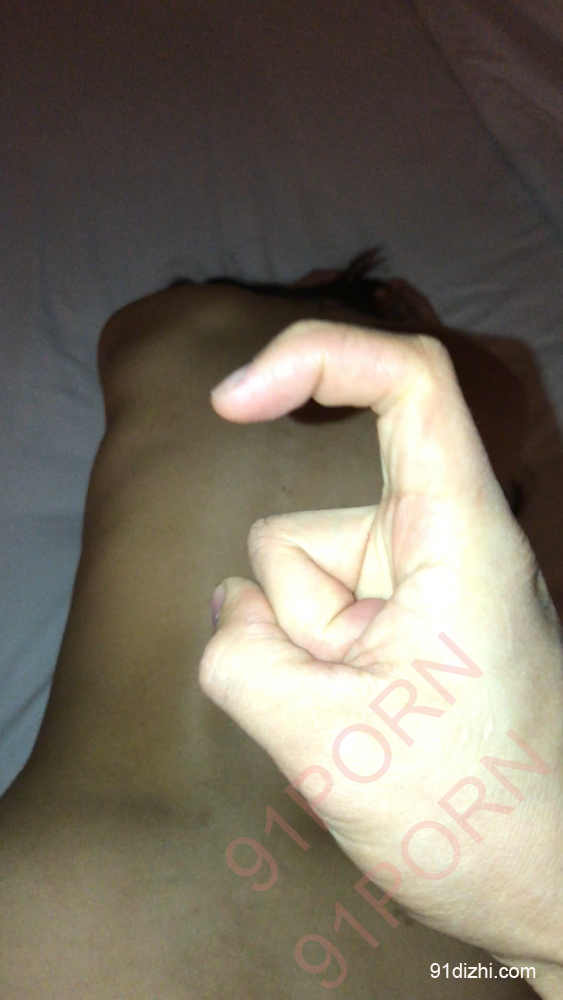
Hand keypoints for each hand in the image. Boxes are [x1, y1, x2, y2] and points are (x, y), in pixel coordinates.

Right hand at [200, 319, 562, 976]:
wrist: (549, 885)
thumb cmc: (473, 814)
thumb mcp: (328, 741)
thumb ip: (244, 657)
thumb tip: (233, 608)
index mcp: (458, 533)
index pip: (407, 382)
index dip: (316, 356)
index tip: (233, 402)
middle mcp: (442, 538)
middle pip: (305, 528)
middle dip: (297, 618)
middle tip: (357, 706)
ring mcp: (418, 583)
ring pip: (299, 581)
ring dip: (307, 652)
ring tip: (368, 720)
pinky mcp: (403, 619)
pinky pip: (312, 617)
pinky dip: (313, 664)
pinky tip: (361, 719)